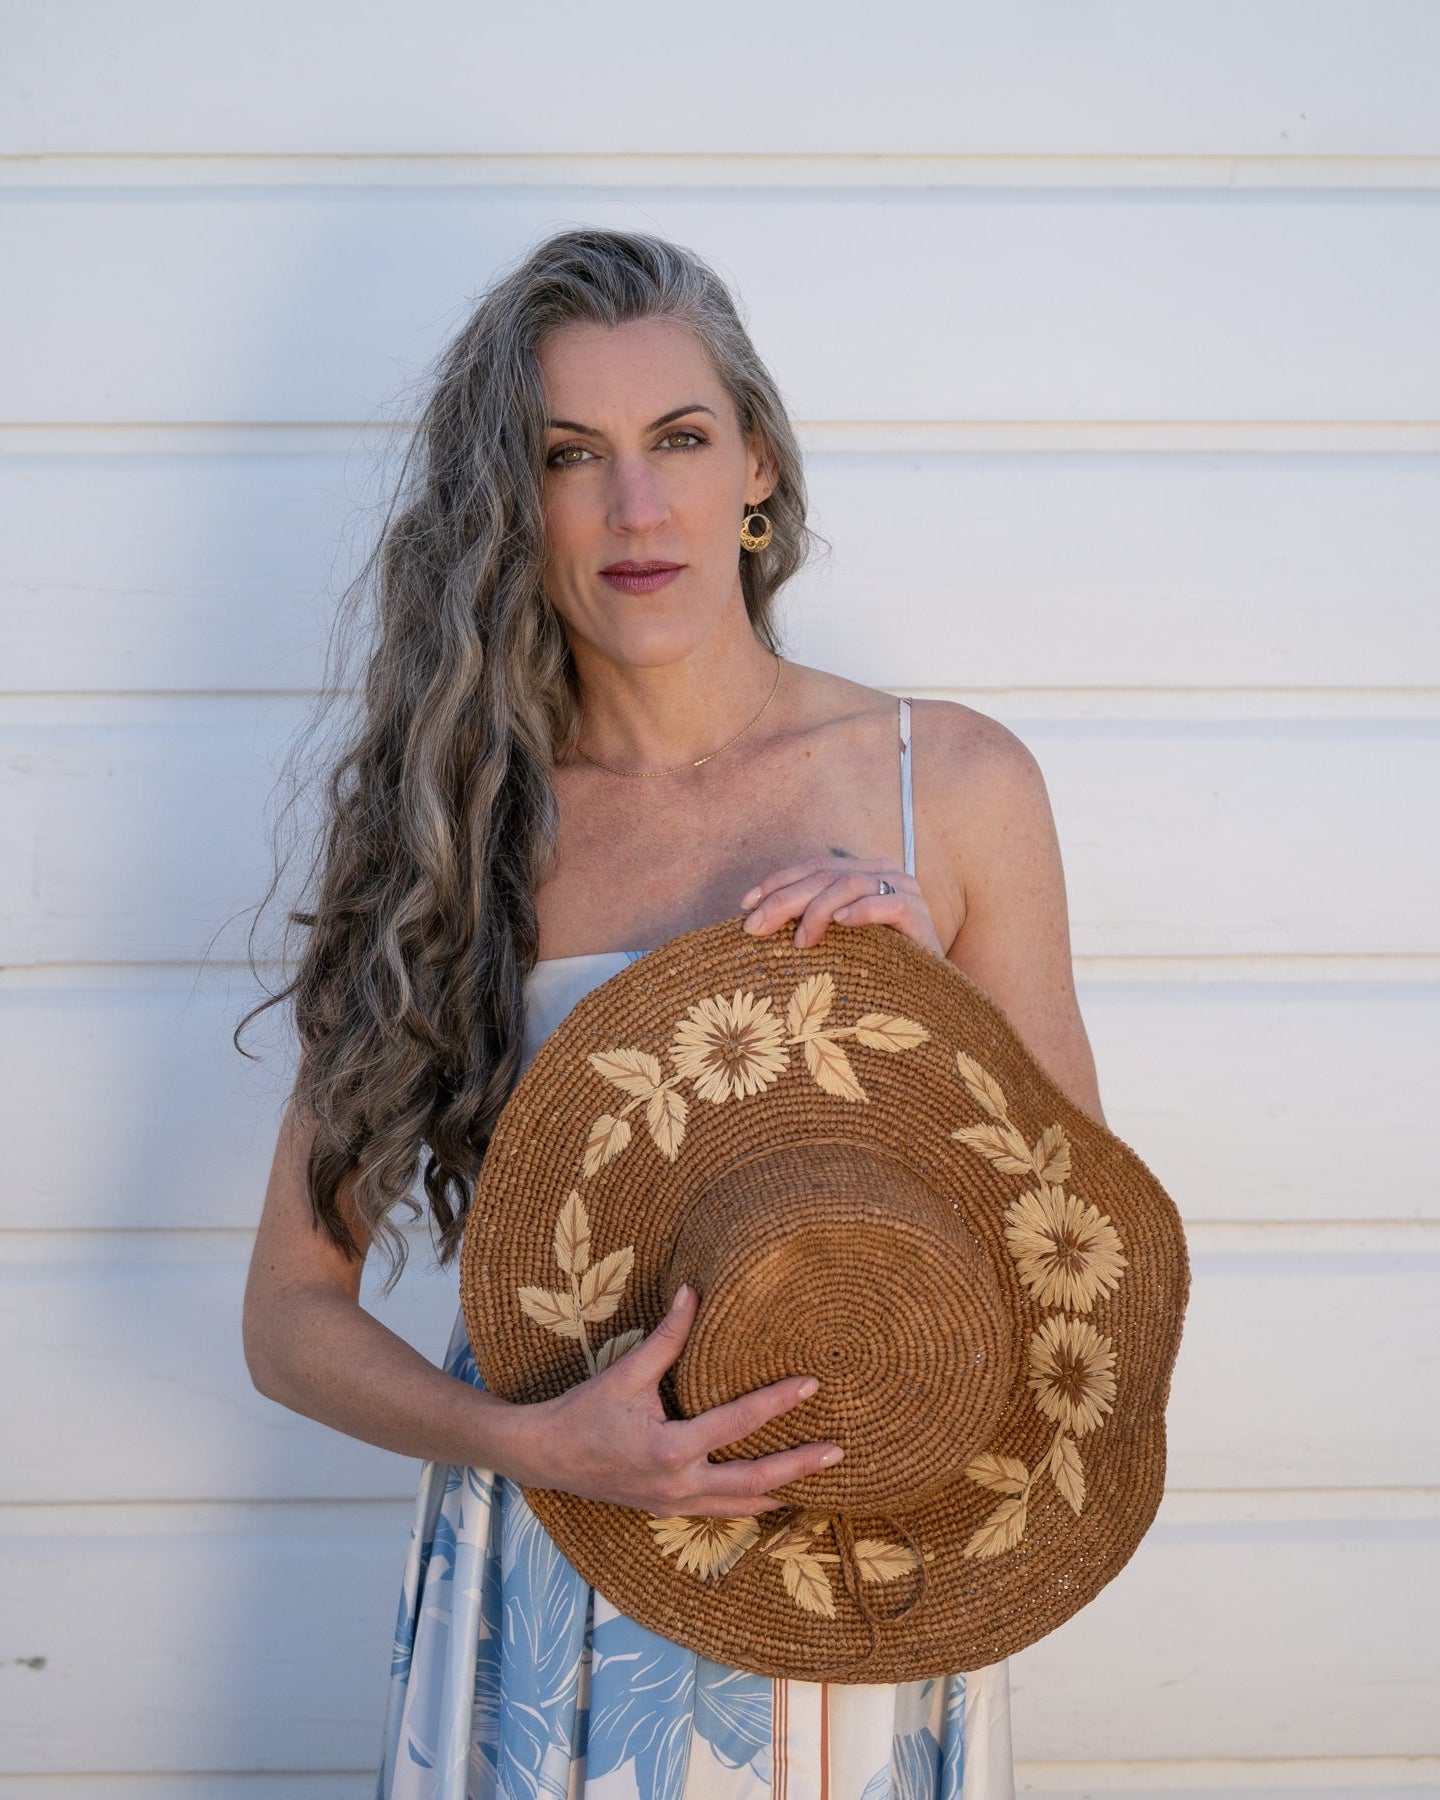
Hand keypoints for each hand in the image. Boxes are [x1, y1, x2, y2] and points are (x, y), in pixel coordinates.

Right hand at [514, 1283, 843, 1516]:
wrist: (546, 1456)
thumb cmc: (585, 1411)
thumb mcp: (627, 1372)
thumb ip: (668, 1337)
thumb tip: (694, 1292)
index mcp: (670, 1448)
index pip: (739, 1423)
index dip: (778, 1402)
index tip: (812, 1385)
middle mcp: (678, 1484)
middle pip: (755, 1480)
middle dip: (799, 1466)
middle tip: (838, 1452)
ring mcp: (675, 1505)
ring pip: (741, 1506)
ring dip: (781, 1490)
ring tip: (818, 1480)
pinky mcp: (668, 1510)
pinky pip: (721, 1512)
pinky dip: (751, 1503)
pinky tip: (772, 1493)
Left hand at [740, 855, 944, 955]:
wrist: (925, 996)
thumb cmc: (873, 966)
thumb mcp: (835, 940)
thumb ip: (808, 920)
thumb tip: (757, 919)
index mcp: (861, 871)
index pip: (813, 866)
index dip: (777, 882)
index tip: (745, 904)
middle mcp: (883, 873)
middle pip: (825, 875)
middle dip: (784, 900)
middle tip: (756, 927)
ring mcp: (904, 890)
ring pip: (849, 884)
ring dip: (817, 911)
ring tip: (800, 941)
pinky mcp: (920, 914)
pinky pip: (889, 904)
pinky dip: (861, 911)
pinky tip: (840, 924)